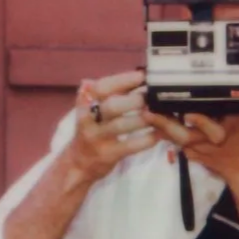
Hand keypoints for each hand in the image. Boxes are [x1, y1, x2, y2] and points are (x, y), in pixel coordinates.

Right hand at [65, 70, 160, 185]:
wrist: (78, 163)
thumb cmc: (93, 129)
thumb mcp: (93, 109)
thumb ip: (110, 93)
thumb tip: (137, 75)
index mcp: (86, 104)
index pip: (101, 87)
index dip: (121, 80)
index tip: (141, 75)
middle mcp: (88, 120)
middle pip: (111, 106)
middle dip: (135, 100)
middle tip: (153, 97)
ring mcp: (97, 138)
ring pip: (120, 126)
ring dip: (143, 119)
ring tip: (160, 114)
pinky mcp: (107, 155)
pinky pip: (129, 146)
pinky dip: (146, 139)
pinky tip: (159, 134)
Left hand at [144, 63, 238, 186]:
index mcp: (224, 133)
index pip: (212, 129)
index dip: (201, 122)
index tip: (190, 113)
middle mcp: (207, 143)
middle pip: (184, 136)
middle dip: (166, 125)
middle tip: (148, 111)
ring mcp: (196, 150)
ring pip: (174, 139)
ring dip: (158, 127)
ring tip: (143, 112)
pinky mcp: (189, 153)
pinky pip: (173, 141)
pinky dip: (161, 131)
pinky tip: (148, 118)